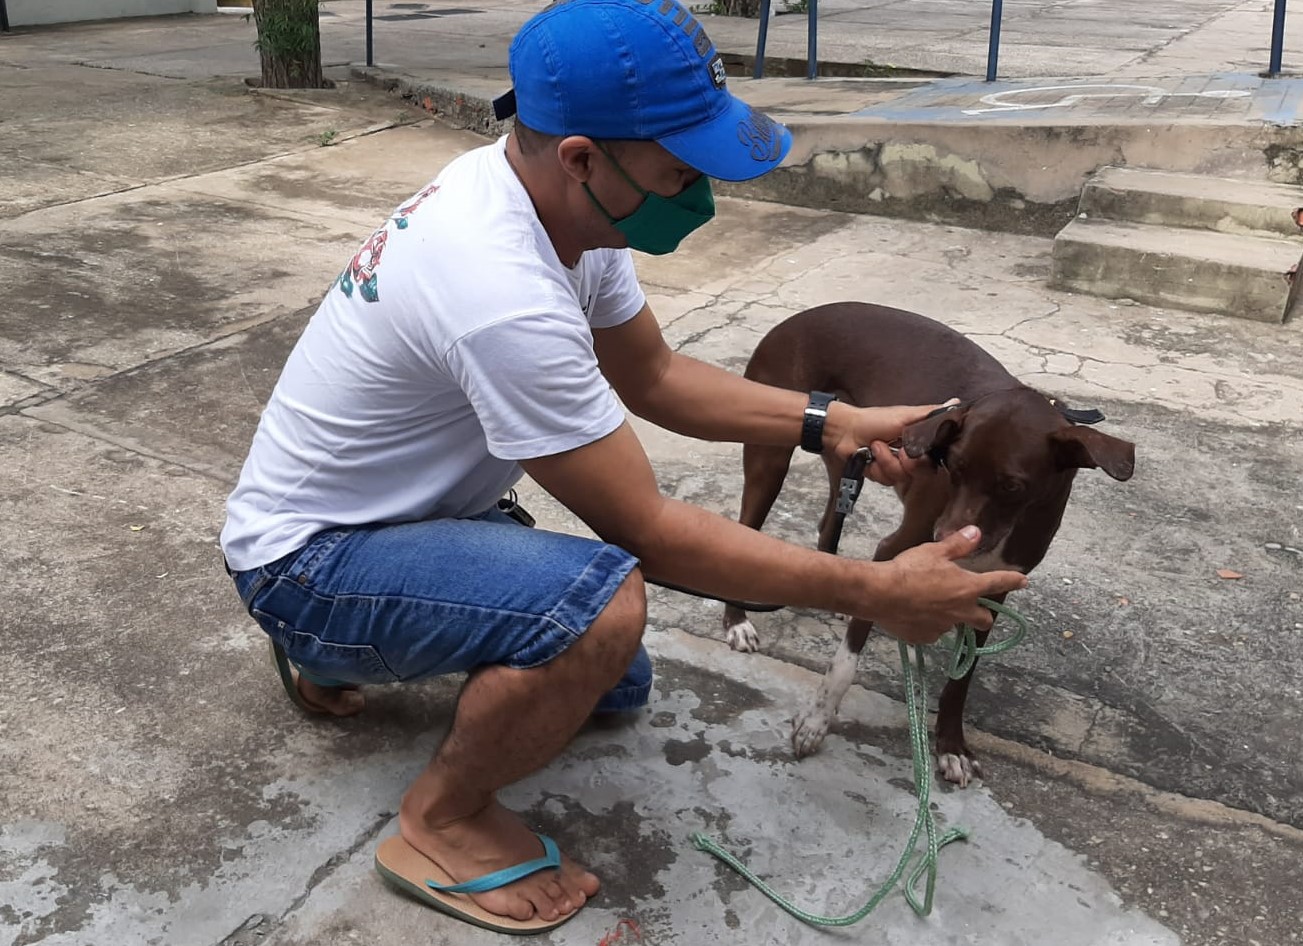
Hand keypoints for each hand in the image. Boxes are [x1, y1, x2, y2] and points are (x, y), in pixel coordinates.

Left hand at [834, 400, 958, 488]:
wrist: (846, 431)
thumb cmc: (874, 419)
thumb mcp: (906, 415)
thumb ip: (931, 415)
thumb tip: (956, 402)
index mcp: (920, 441)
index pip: (937, 457)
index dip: (929, 457)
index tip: (920, 451)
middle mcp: (911, 455)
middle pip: (923, 472)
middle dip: (907, 462)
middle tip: (898, 450)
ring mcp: (896, 466)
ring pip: (903, 477)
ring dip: (886, 461)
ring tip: (876, 446)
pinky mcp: (882, 475)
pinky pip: (886, 480)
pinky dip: (876, 468)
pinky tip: (869, 456)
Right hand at [860, 526, 1027, 644]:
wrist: (881, 594)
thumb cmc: (910, 569)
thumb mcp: (934, 551)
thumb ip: (958, 545)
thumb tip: (976, 532)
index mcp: (967, 588)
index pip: (997, 583)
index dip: (1012, 580)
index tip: (1023, 581)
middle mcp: (960, 611)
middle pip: (983, 620)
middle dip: (984, 616)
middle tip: (974, 607)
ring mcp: (942, 627)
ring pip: (954, 625)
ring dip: (950, 617)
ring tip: (931, 605)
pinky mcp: (924, 637)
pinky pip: (932, 632)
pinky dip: (928, 625)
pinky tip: (914, 614)